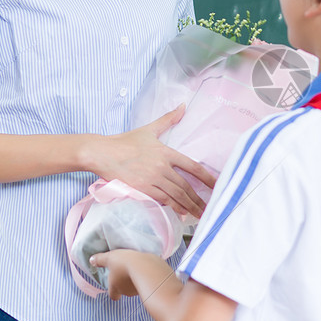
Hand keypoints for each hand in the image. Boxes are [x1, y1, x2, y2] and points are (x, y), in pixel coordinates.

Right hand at [90, 105, 215, 217]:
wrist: (102, 153)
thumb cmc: (124, 142)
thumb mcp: (149, 129)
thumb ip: (168, 119)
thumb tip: (183, 106)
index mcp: (166, 152)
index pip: (193, 167)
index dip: (207, 178)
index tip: (217, 185)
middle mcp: (162, 167)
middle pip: (186, 186)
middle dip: (199, 199)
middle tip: (209, 208)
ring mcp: (152, 179)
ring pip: (176, 196)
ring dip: (189, 206)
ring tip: (199, 215)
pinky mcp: (141, 189)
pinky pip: (161, 200)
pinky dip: (173, 207)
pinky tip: (181, 213)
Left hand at [91, 249, 175, 301]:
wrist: (146, 266)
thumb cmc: (124, 264)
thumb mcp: (109, 258)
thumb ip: (100, 260)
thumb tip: (92, 260)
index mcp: (115, 288)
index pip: (113, 295)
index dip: (113, 291)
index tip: (115, 284)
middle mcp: (127, 292)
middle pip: (124, 290)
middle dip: (125, 282)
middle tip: (127, 270)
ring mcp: (139, 290)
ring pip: (136, 286)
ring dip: (137, 279)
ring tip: (138, 267)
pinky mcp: (150, 286)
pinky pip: (147, 281)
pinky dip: (146, 276)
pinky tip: (147, 268)